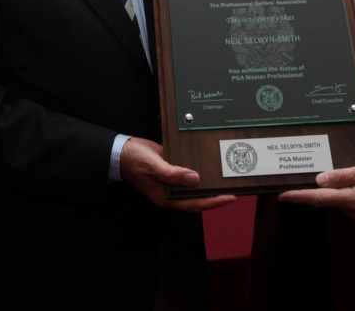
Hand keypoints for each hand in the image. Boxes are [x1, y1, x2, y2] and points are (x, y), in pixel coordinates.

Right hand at [120, 137, 234, 212]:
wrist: (121, 152)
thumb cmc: (134, 162)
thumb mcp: (154, 167)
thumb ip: (173, 174)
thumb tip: (195, 179)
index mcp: (166, 197)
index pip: (195, 203)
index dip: (214, 202)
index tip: (230, 197)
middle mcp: (170, 192)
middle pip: (197, 197)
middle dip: (215, 195)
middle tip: (233, 189)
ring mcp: (171, 181)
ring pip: (194, 186)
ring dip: (207, 183)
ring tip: (224, 178)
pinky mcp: (171, 169)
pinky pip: (187, 173)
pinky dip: (198, 171)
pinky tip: (207, 165)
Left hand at [277, 160, 354, 222]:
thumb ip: (344, 176)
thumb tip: (320, 180)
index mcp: (354, 200)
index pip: (320, 199)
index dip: (299, 197)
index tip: (282, 195)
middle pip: (327, 199)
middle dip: (313, 188)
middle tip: (299, 173)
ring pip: (339, 199)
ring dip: (332, 188)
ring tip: (328, 171)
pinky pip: (350, 200)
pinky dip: (345, 191)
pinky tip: (349, 179)